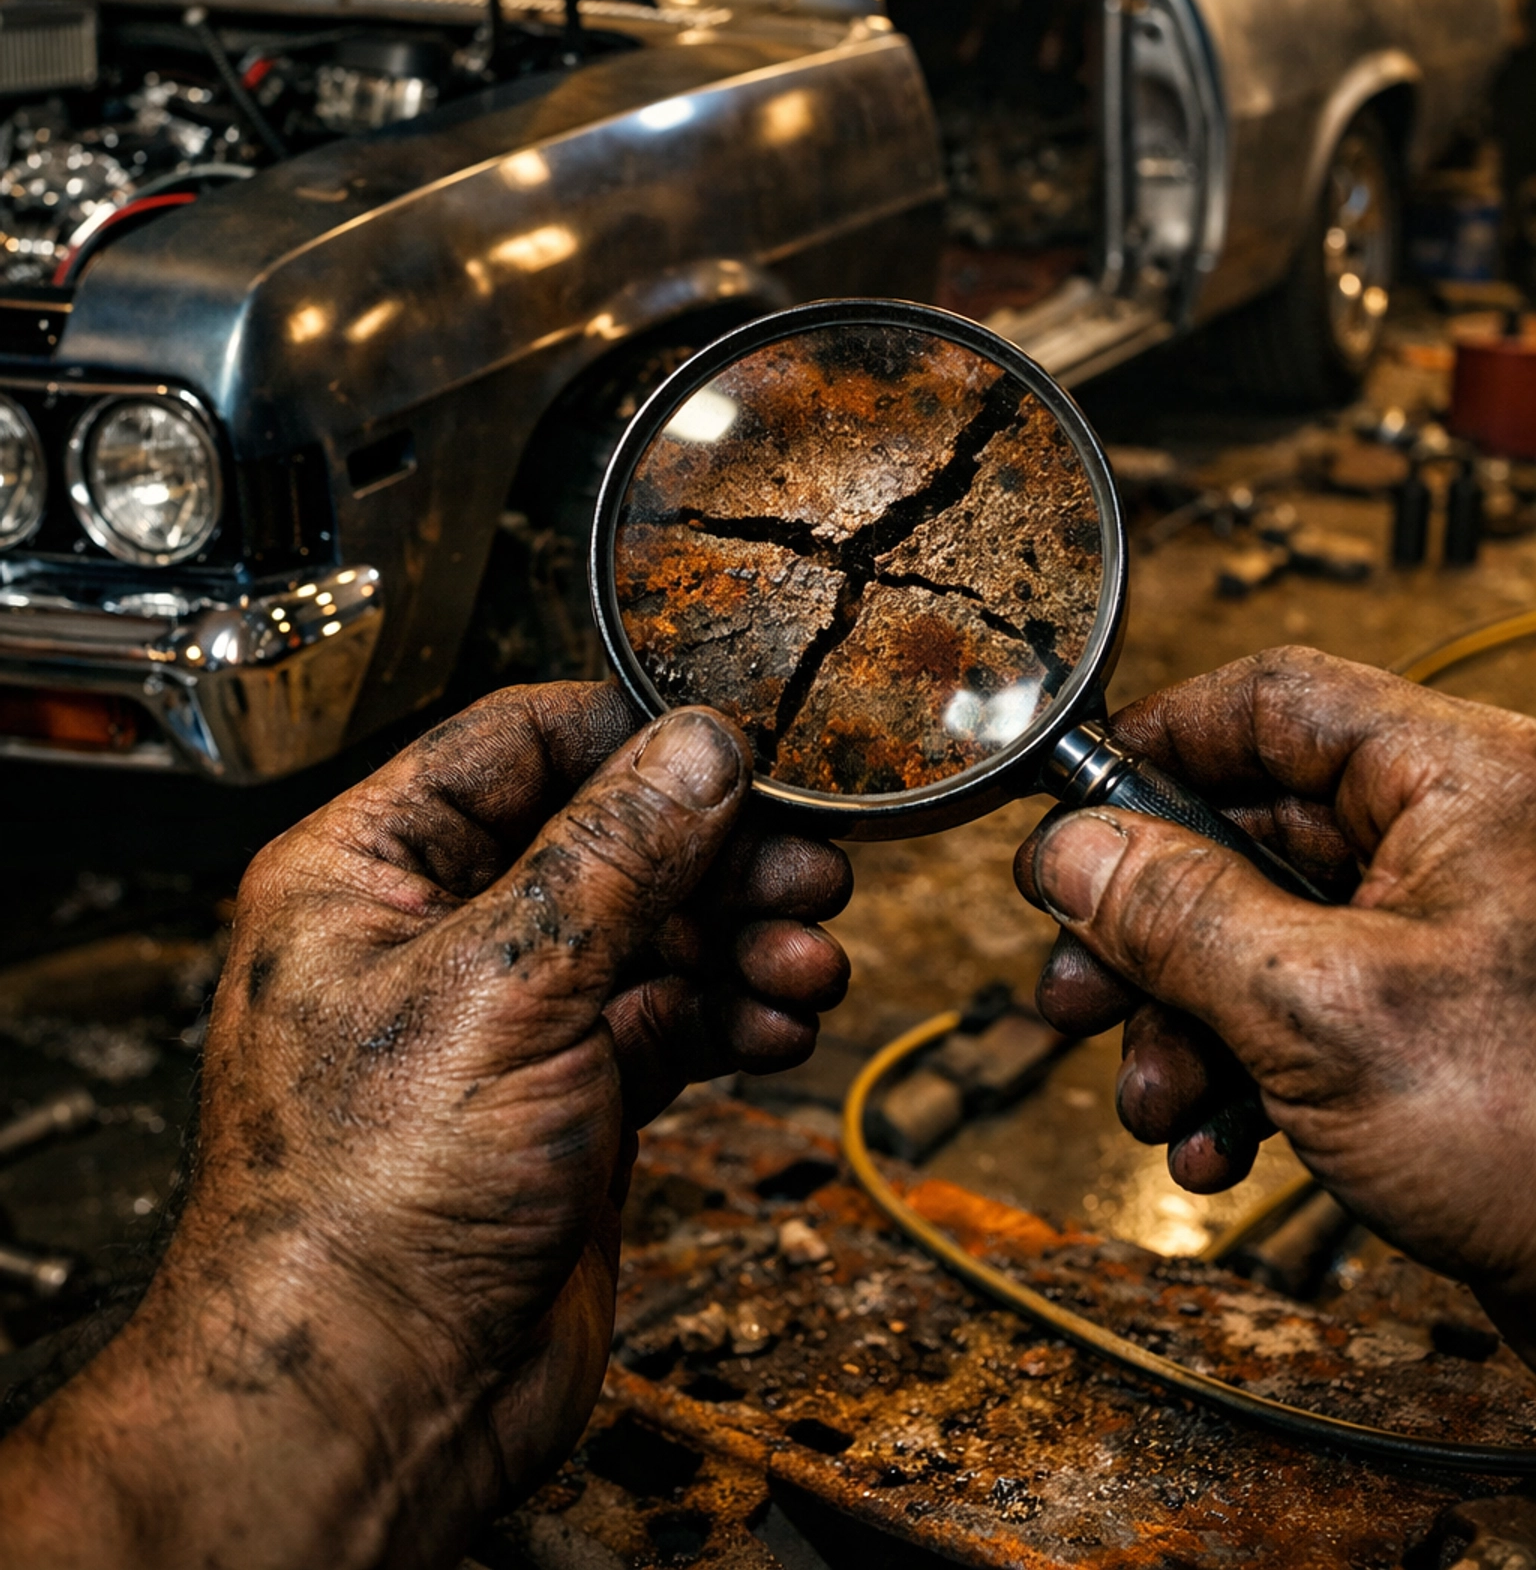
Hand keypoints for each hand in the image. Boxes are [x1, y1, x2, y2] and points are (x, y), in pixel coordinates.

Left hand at [0, 683, 849, 1569]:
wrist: (371, 1410)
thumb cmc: (364, 1208)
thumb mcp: (501, 988)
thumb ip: (613, 855)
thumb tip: (701, 745)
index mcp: (370, 870)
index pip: (517, 744)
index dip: (635, 737)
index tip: (743, 745)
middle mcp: (439, 933)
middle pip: (609, 838)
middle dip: (717, 853)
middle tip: (809, 870)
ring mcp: (511, 1021)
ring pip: (655, 932)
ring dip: (744, 938)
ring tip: (808, 962)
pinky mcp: (571, 1101)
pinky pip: (673, 1020)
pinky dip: (735, 1015)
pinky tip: (784, 1025)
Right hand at [1014, 648, 1535, 1358]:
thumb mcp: (1321, 1012)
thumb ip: (1179, 916)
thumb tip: (1070, 851)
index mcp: (1466, 783)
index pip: (1280, 705)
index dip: (1162, 747)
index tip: (1072, 811)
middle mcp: (1467, 846)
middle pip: (1258, 833)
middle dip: (1153, 928)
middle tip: (1073, 989)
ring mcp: (1461, 945)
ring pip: (1271, 936)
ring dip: (1186, 1020)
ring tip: (1152, 1100)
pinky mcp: (1452, 1036)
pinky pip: (1314, 1016)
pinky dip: (1248, 1072)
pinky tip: (1217, 1145)